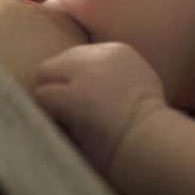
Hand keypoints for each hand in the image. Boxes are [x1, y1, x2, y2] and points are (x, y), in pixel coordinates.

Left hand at [34, 42, 165, 174]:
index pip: (78, 56)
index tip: (81, 103)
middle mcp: (101, 54)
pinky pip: (43, 96)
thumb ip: (113, 76)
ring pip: (45, 76)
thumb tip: (84, 83)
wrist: (151, 143)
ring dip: (51, 100)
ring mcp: (86, 73)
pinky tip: (65, 128)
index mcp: (118, 51)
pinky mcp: (73, 95)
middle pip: (58, 61)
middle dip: (58, 86)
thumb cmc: (147, 127)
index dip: (74, 80)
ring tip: (67, 122)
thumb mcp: (139, 84)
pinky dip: (48, 113)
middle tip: (67, 114)